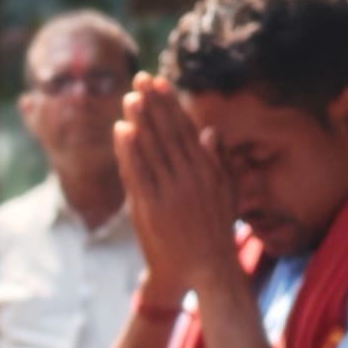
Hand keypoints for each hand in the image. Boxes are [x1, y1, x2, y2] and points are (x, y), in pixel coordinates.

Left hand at [115, 74, 236, 294]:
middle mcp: (190, 178)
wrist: (205, 268)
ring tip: (130, 97)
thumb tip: (210, 131)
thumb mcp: (225, 193)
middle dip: (153, 104)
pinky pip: (138, 173)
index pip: (185, 130)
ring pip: (152, 149)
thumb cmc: (215, 232)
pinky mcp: (153, 207)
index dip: (171, 105)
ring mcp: (170, 192)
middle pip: (167, 133)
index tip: (160, 84)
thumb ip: (217, 161)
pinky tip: (122, 130)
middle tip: (141, 79)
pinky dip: (130, 150)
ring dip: (140, 121)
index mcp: (207, 171)